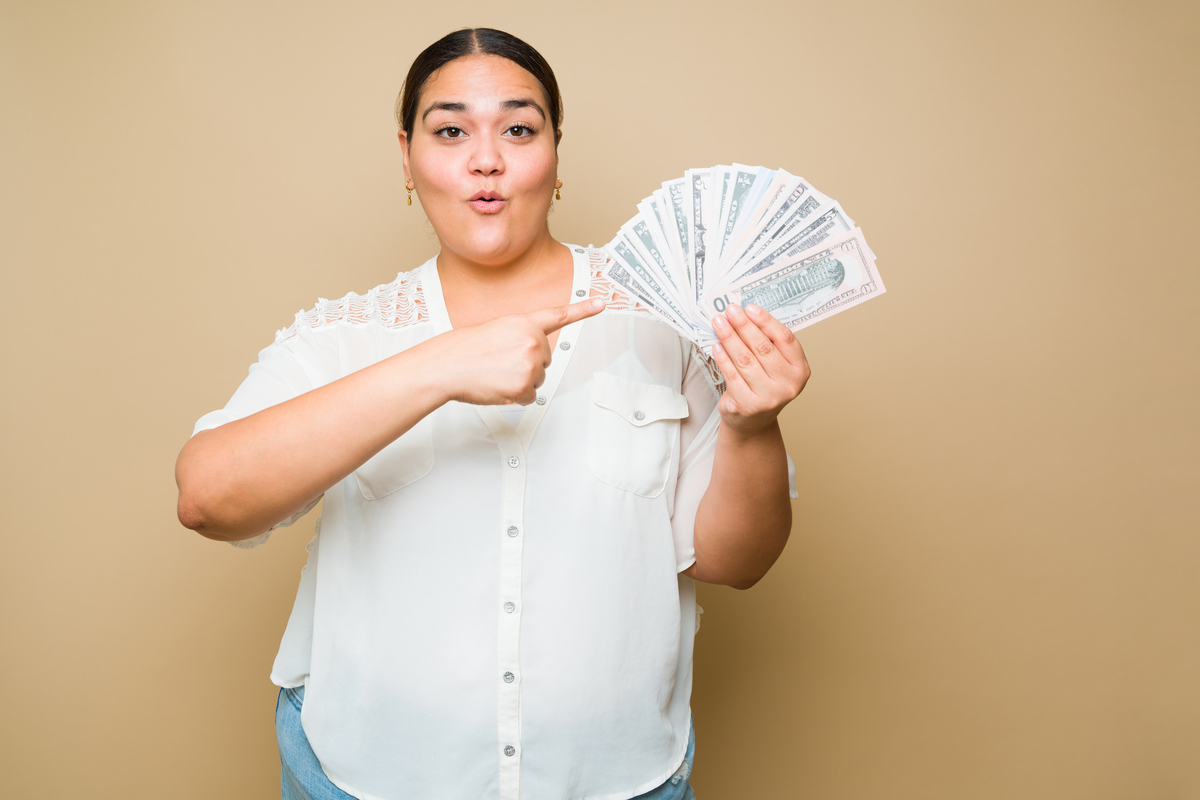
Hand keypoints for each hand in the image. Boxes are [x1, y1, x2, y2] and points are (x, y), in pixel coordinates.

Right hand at [430, 298, 604, 405]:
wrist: (446, 366)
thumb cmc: (464, 349)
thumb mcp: (496, 329)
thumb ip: (521, 337)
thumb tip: (534, 357)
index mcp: (524, 323)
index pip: (558, 315)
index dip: (583, 309)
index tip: (602, 303)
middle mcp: (532, 341)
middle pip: (545, 359)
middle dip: (527, 363)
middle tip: (500, 362)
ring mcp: (530, 365)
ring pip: (538, 379)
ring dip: (521, 380)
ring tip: (496, 373)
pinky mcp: (525, 386)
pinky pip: (530, 396)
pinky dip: (517, 396)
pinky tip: (498, 386)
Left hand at [710, 303, 809, 434]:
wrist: (753, 422)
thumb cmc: (763, 386)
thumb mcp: (775, 366)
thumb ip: (768, 343)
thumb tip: (745, 314)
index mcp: (800, 370)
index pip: (785, 338)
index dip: (766, 321)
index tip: (750, 308)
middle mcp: (788, 385)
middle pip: (763, 347)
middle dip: (743, 325)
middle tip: (730, 310)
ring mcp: (769, 398)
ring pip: (745, 359)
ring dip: (729, 338)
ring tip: (719, 323)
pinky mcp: (748, 405)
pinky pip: (732, 375)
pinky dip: (722, 357)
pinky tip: (717, 345)